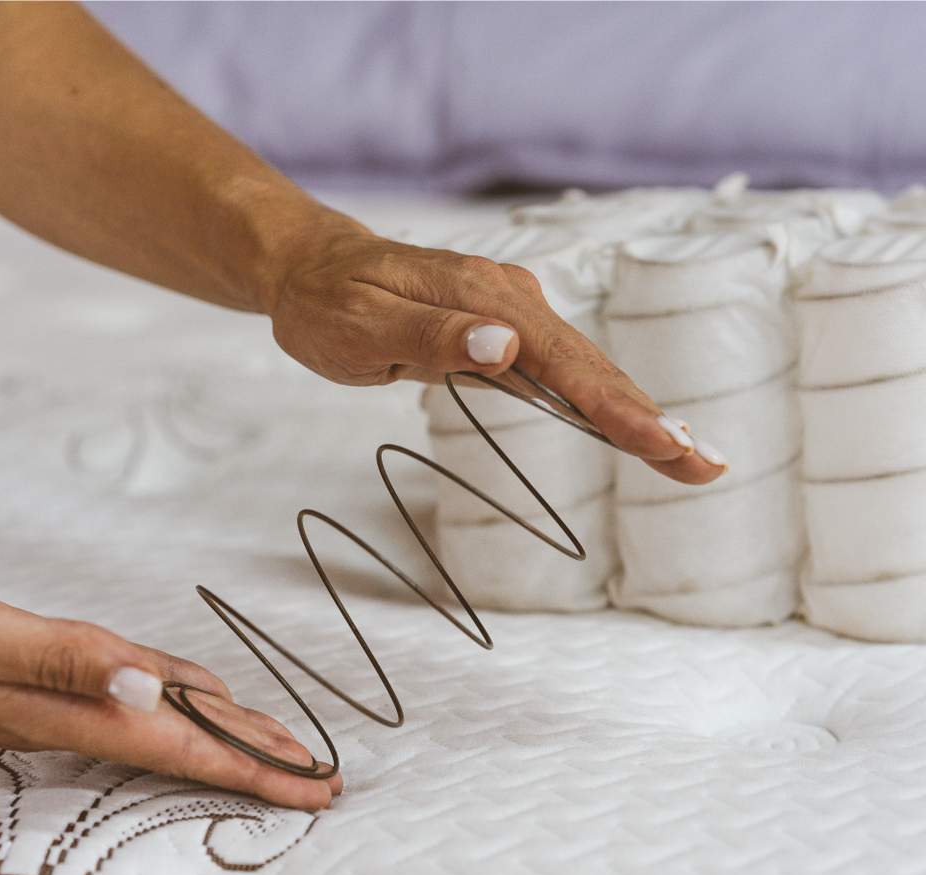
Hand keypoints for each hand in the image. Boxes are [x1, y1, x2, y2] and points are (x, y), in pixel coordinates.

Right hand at [0, 570, 340, 809]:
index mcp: (73, 711)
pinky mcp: (61, 678)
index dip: (255, 769)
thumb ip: (62, 661)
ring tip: (280, 748)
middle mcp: (78, 714)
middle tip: (321, 782)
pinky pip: (138, 692)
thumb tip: (142, 690)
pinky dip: (185, 698)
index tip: (314, 788)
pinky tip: (200, 699)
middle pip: (191, 746)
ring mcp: (70, 700)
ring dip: (230, 736)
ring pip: (171, 721)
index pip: (187, 749)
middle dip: (260, 765)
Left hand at [266, 221, 727, 484]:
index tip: (667, 443)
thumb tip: (504, 349)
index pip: (564, 362)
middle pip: (592, 366)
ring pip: (583, 368)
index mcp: (484, 298)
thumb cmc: (328, 302)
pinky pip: (559, 369)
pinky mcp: (502, 328)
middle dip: (649, 418)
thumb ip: (432, 338)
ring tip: (685, 454)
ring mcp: (510, 312)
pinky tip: (625, 424)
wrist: (310, 267)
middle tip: (705, 464)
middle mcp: (510, 300)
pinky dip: (597, 400)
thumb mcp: (362, 327)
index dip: (617, 407)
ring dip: (635, 412)